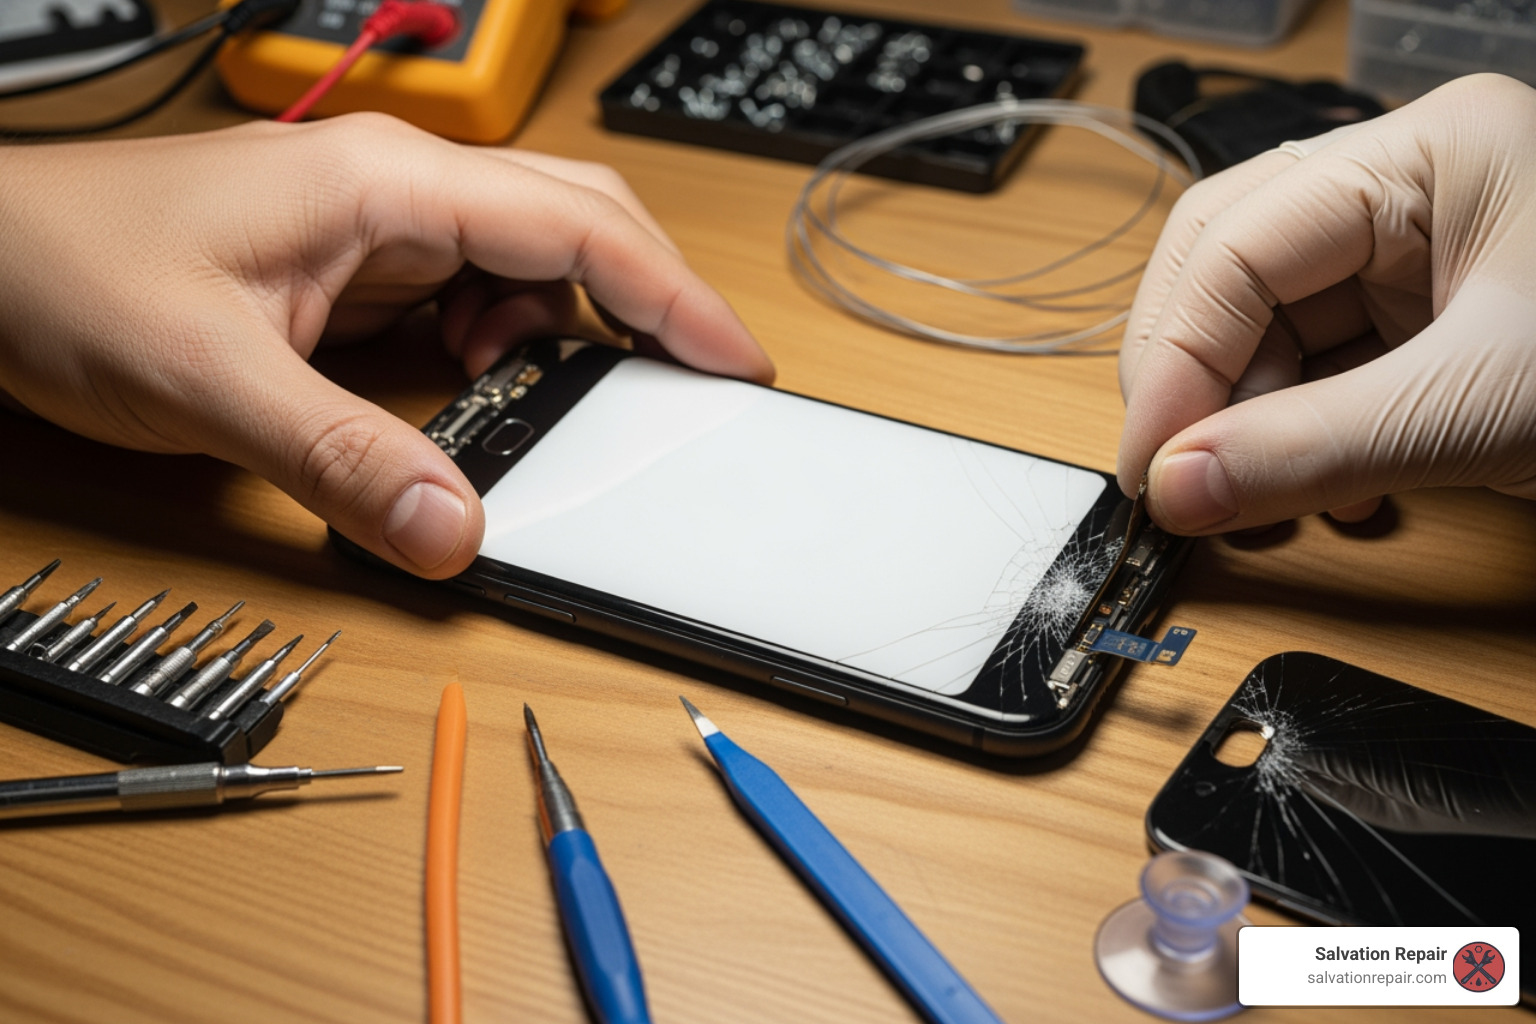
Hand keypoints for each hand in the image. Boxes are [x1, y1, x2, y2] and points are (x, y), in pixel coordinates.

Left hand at [0, 114, 772, 576]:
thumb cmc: (64, 269)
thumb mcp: (208, 379)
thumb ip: (340, 460)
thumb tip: (457, 532)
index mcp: (386, 187)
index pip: (579, 230)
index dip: (673, 298)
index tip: (734, 363)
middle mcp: (398, 197)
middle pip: (577, 231)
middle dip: (641, 309)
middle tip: (683, 392)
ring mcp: (381, 232)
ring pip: (528, 273)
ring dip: (554, 347)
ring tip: (531, 417)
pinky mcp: (359, 273)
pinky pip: (470, 308)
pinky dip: (498, 361)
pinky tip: (467, 401)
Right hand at [1117, 73, 1535, 533]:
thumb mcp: (1482, 406)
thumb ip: (1314, 449)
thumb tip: (1180, 489)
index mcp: (1426, 156)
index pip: (1237, 245)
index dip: (1176, 361)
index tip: (1154, 467)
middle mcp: (1409, 192)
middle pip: (1231, 272)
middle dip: (1197, 385)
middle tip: (1180, 481)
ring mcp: (1417, 255)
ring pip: (1268, 329)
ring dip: (1247, 425)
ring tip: (1258, 503)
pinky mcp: (1429, 321)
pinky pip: (1320, 371)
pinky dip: (1300, 438)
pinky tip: (1324, 492)